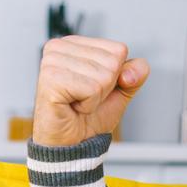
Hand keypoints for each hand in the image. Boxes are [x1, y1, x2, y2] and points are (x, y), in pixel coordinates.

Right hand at [31, 36, 149, 146]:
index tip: (94, 88)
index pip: (118, 50)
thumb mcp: (120, 91)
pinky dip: (88, 104)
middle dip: (105, 88)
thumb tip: (130, 72)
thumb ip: (135, 74)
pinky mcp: (51, 79)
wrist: (71, 143)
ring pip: (103, 76)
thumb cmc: (88, 117)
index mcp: (75, 43)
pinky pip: (91, 89)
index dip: (115, 76)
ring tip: (77, 102)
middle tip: (84, 98)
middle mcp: (60, 47)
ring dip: (95, 98)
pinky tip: (71, 106)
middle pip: (112, 62)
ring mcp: (53, 62)